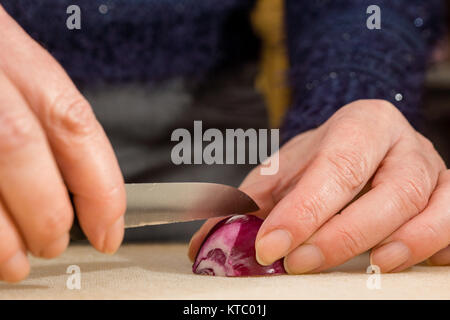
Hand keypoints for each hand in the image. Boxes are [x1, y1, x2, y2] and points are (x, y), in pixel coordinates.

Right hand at [0, 7, 125, 281]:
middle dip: (46, 213)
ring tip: (18, 259)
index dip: (100, 187)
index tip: (109, 230)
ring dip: (4, 240)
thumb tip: (79, 190)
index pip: (73, 122)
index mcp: (9, 53)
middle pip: (19, 147)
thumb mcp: (12, 73)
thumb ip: (42, 121)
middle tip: (55, 243)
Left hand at [189, 99, 448, 272]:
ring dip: (400, 244)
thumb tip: (201, 245)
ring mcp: (432, 171)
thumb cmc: (323, 161)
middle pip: (389, 190)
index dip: (305, 209)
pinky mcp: (448, 197)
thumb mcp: (282, 172)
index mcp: (361, 125)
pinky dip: (433, 246)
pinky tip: (398, 262)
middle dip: (344, 234)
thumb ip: (245, 204)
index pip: (336, 167)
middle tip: (300, 263)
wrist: (363, 143)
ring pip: (429, 207)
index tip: (270, 246)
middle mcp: (403, 145)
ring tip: (367, 267)